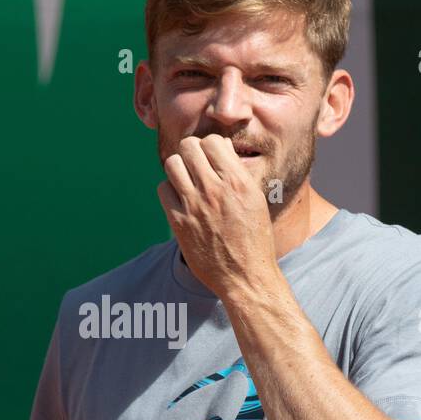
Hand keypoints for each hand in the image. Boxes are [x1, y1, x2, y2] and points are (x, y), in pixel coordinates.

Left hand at [158, 134, 279, 297]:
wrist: (246, 278)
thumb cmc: (255, 240)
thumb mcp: (256, 202)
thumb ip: (238, 175)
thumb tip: (222, 149)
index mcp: (239, 184)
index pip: (213, 141)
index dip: (211, 147)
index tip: (213, 158)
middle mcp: (215, 191)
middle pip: (189, 147)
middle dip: (192, 152)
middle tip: (197, 166)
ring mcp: (195, 206)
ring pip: (172, 163)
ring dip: (179, 168)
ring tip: (188, 181)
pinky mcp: (179, 222)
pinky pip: (163, 189)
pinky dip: (170, 190)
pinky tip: (182, 200)